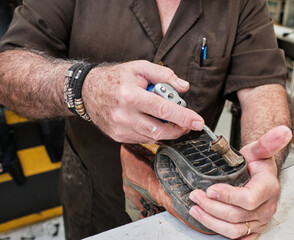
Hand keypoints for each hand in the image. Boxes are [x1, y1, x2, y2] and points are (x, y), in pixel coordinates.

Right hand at [82, 60, 203, 142]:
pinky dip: (154, 133)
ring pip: (153, 137)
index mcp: (130, 96)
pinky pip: (143, 139)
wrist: (87, 91)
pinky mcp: (117, 137)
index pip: (163, 110)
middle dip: (179, 128)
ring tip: (172, 120)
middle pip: (160, 130)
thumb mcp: (139, 67)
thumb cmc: (115, 78)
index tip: (199, 122)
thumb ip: (163, 75)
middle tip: (189, 123)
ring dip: (168, 131)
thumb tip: (183, 87)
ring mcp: (120, 129)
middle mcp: (124, 115)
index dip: (184, 117)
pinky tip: (155, 123)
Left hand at [188, 126, 291, 238]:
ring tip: (196, 209)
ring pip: (234, 230)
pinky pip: (238, 238)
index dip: (227, 196)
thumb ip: (268, 142)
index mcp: (268, 188)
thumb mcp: (259, 150)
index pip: (248, 199)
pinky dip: (221, 232)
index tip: (210, 189)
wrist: (259, 173)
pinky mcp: (252, 228)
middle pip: (236, 216)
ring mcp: (259, 220)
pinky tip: (209, 223)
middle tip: (195, 196)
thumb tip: (282, 131)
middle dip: (211, 207)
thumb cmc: (257, 162)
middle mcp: (266, 207)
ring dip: (210, 221)